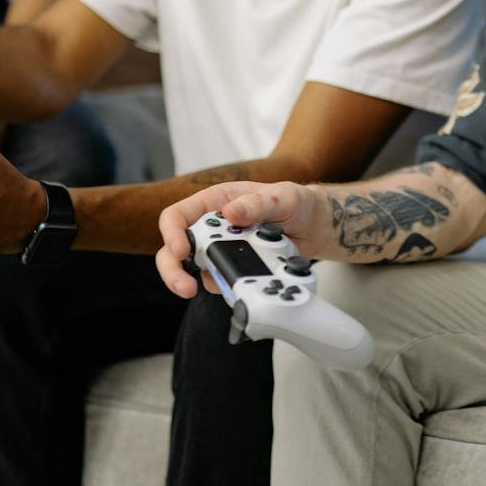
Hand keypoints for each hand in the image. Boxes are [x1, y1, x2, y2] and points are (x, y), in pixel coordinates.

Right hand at [154, 180, 319, 298]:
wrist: (313, 226)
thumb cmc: (294, 202)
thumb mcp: (281, 197)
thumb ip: (257, 203)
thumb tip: (231, 212)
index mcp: (215, 202)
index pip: (177, 216)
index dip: (172, 234)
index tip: (182, 251)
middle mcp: (212, 227)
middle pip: (174, 250)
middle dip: (174, 271)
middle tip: (186, 289)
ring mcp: (220, 249)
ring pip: (192, 271)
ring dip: (203, 282)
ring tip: (228, 287)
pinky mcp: (233, 268)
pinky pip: (220, 282)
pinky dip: (230, 288)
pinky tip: (247, 285)